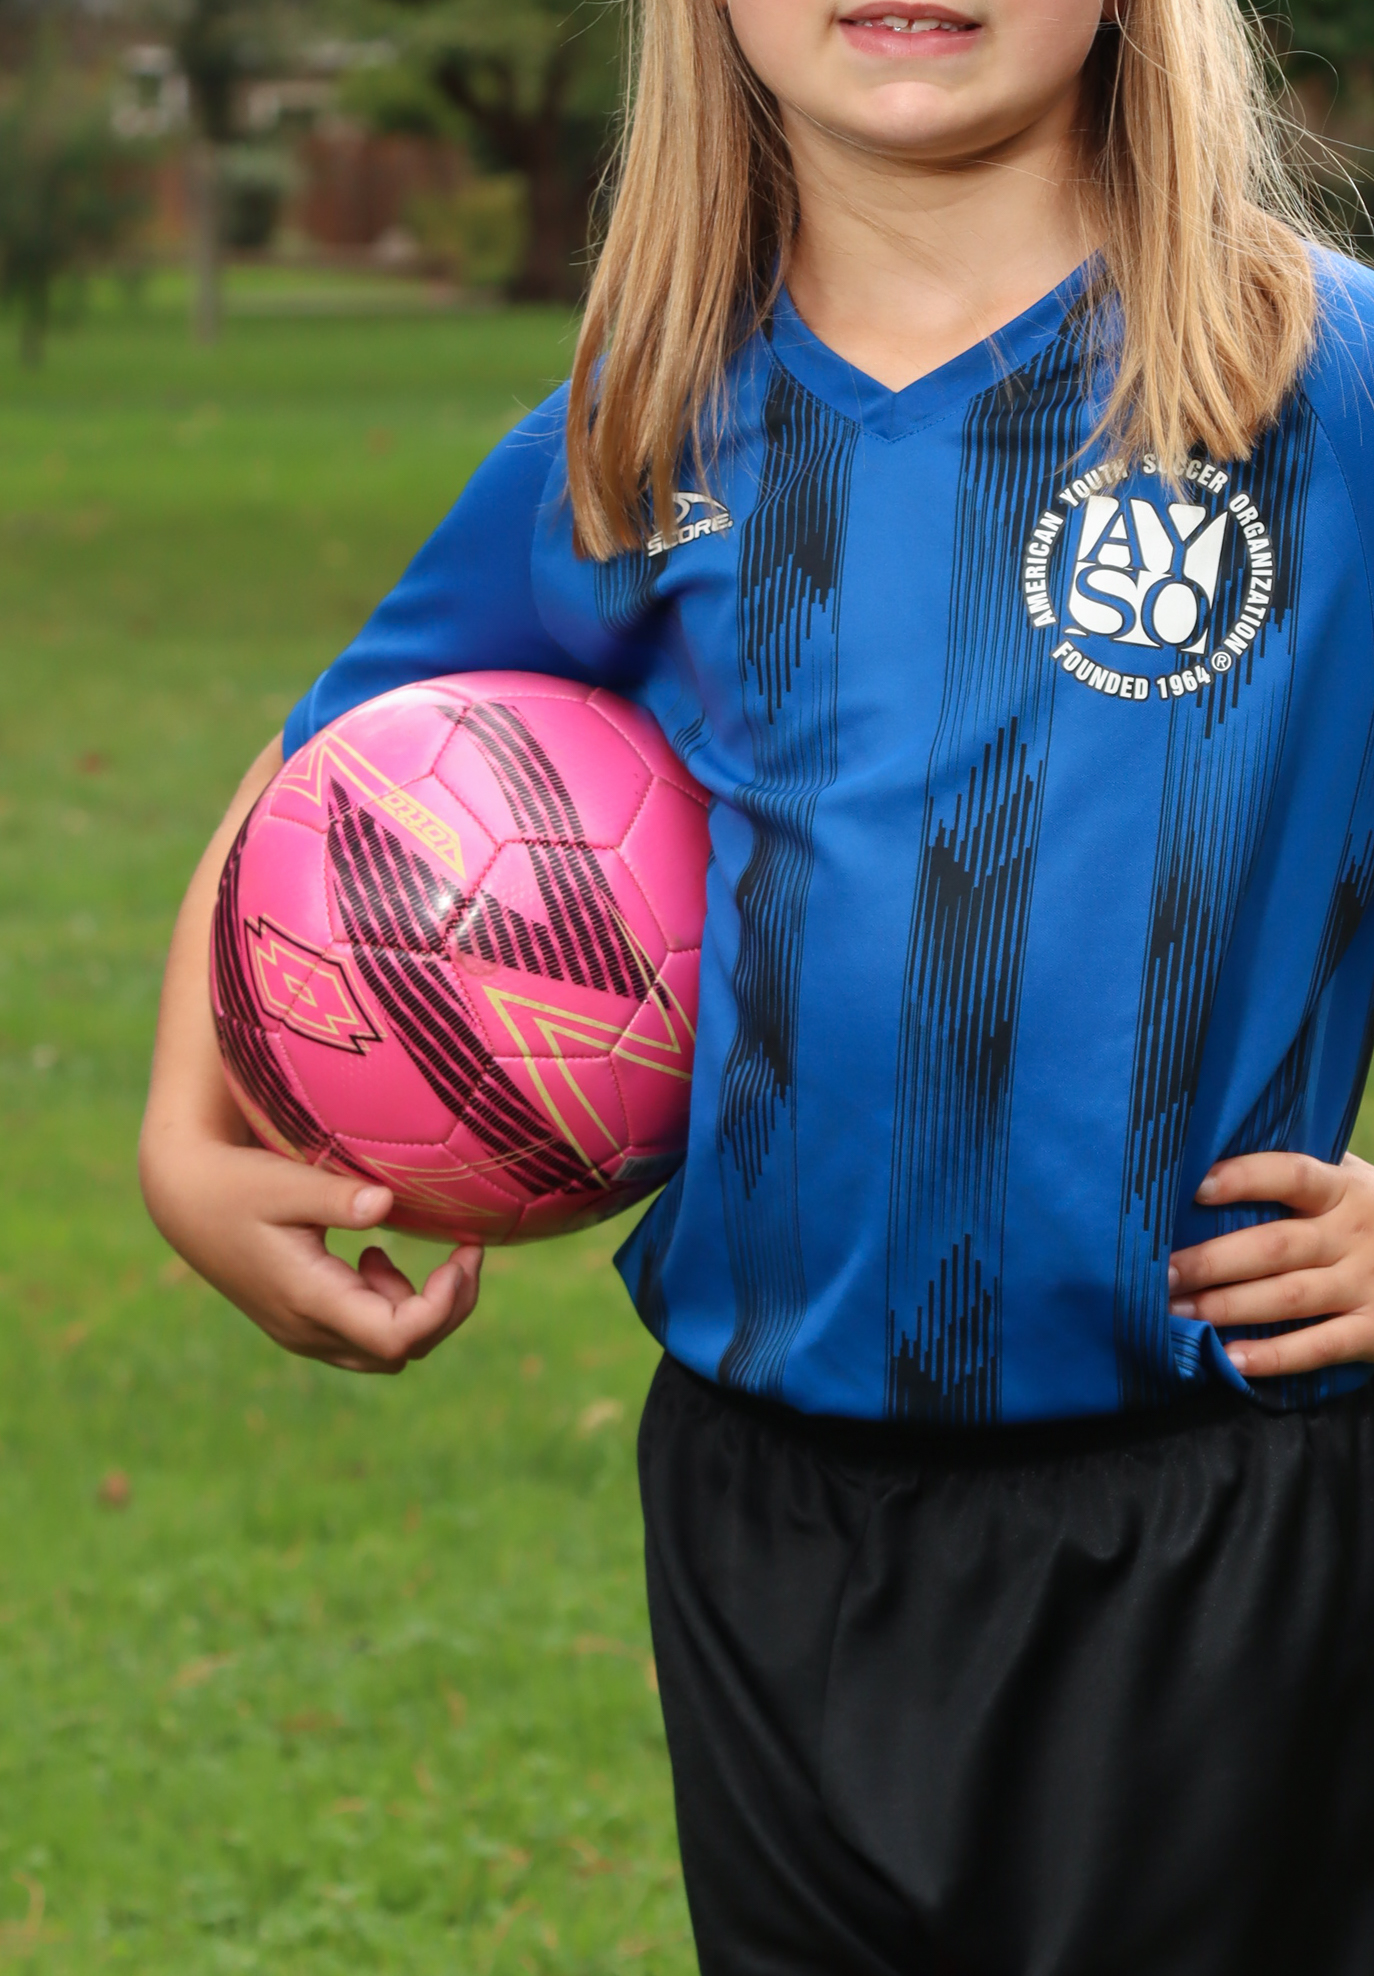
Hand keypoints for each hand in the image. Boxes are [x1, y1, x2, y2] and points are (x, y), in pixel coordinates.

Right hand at [142, 733, 483, 1374]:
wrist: (182, 1149)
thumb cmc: (232, 1053)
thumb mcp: (240, 966)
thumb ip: (278, 878)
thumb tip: (300, 749)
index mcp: (216, 1187)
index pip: (279, 1205)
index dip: (330, 1202)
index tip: (382, 1185)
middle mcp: (239, 1263)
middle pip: (329, 1319)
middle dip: (404, 1306)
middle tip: (468, 1249)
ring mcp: (272, 1305)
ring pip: (358, 1346)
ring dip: (414, 1314)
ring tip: (468, 1251)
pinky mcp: (304, 1323)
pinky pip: (367, 1339)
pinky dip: (402, 1308)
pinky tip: (440, 1243)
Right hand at [146, 1124, 483, 1374]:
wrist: (184, 1202)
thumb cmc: (235, 1183)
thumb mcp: (283, 1182)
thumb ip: (334, 1197)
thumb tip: (386, 1204)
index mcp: (309, 1298)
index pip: (397, 1337)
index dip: (444, 1306)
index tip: (463, 1254)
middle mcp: (307, 1329)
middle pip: (402, 1352)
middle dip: (447, 1309)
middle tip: (465, 1252)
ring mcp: (302, 1332)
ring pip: (384, 1351)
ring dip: (415, 1309)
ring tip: (393, 1253)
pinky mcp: (300, 1321)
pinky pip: (362, 1338)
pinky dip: (386, 1305)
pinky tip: (368, 1257)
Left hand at [1165, 1152, 1373, 1377]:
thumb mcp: (1360, 1181)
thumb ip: (1306, 1174)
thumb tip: (1226, 1157)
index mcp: (1344, 1191)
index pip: (1291, 1173)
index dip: (1244, 1176)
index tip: (1195, 1186)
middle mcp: (1351, 1235)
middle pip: (1275, 1245)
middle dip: (1212, 1260)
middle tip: (1160, 1273)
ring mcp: (1366, 1284)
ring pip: (1289, 1296)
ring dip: (1229, 1308)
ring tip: (1177, 1317)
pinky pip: (1319, 1344)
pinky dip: (1275, 1355)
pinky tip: (1233, 1359)